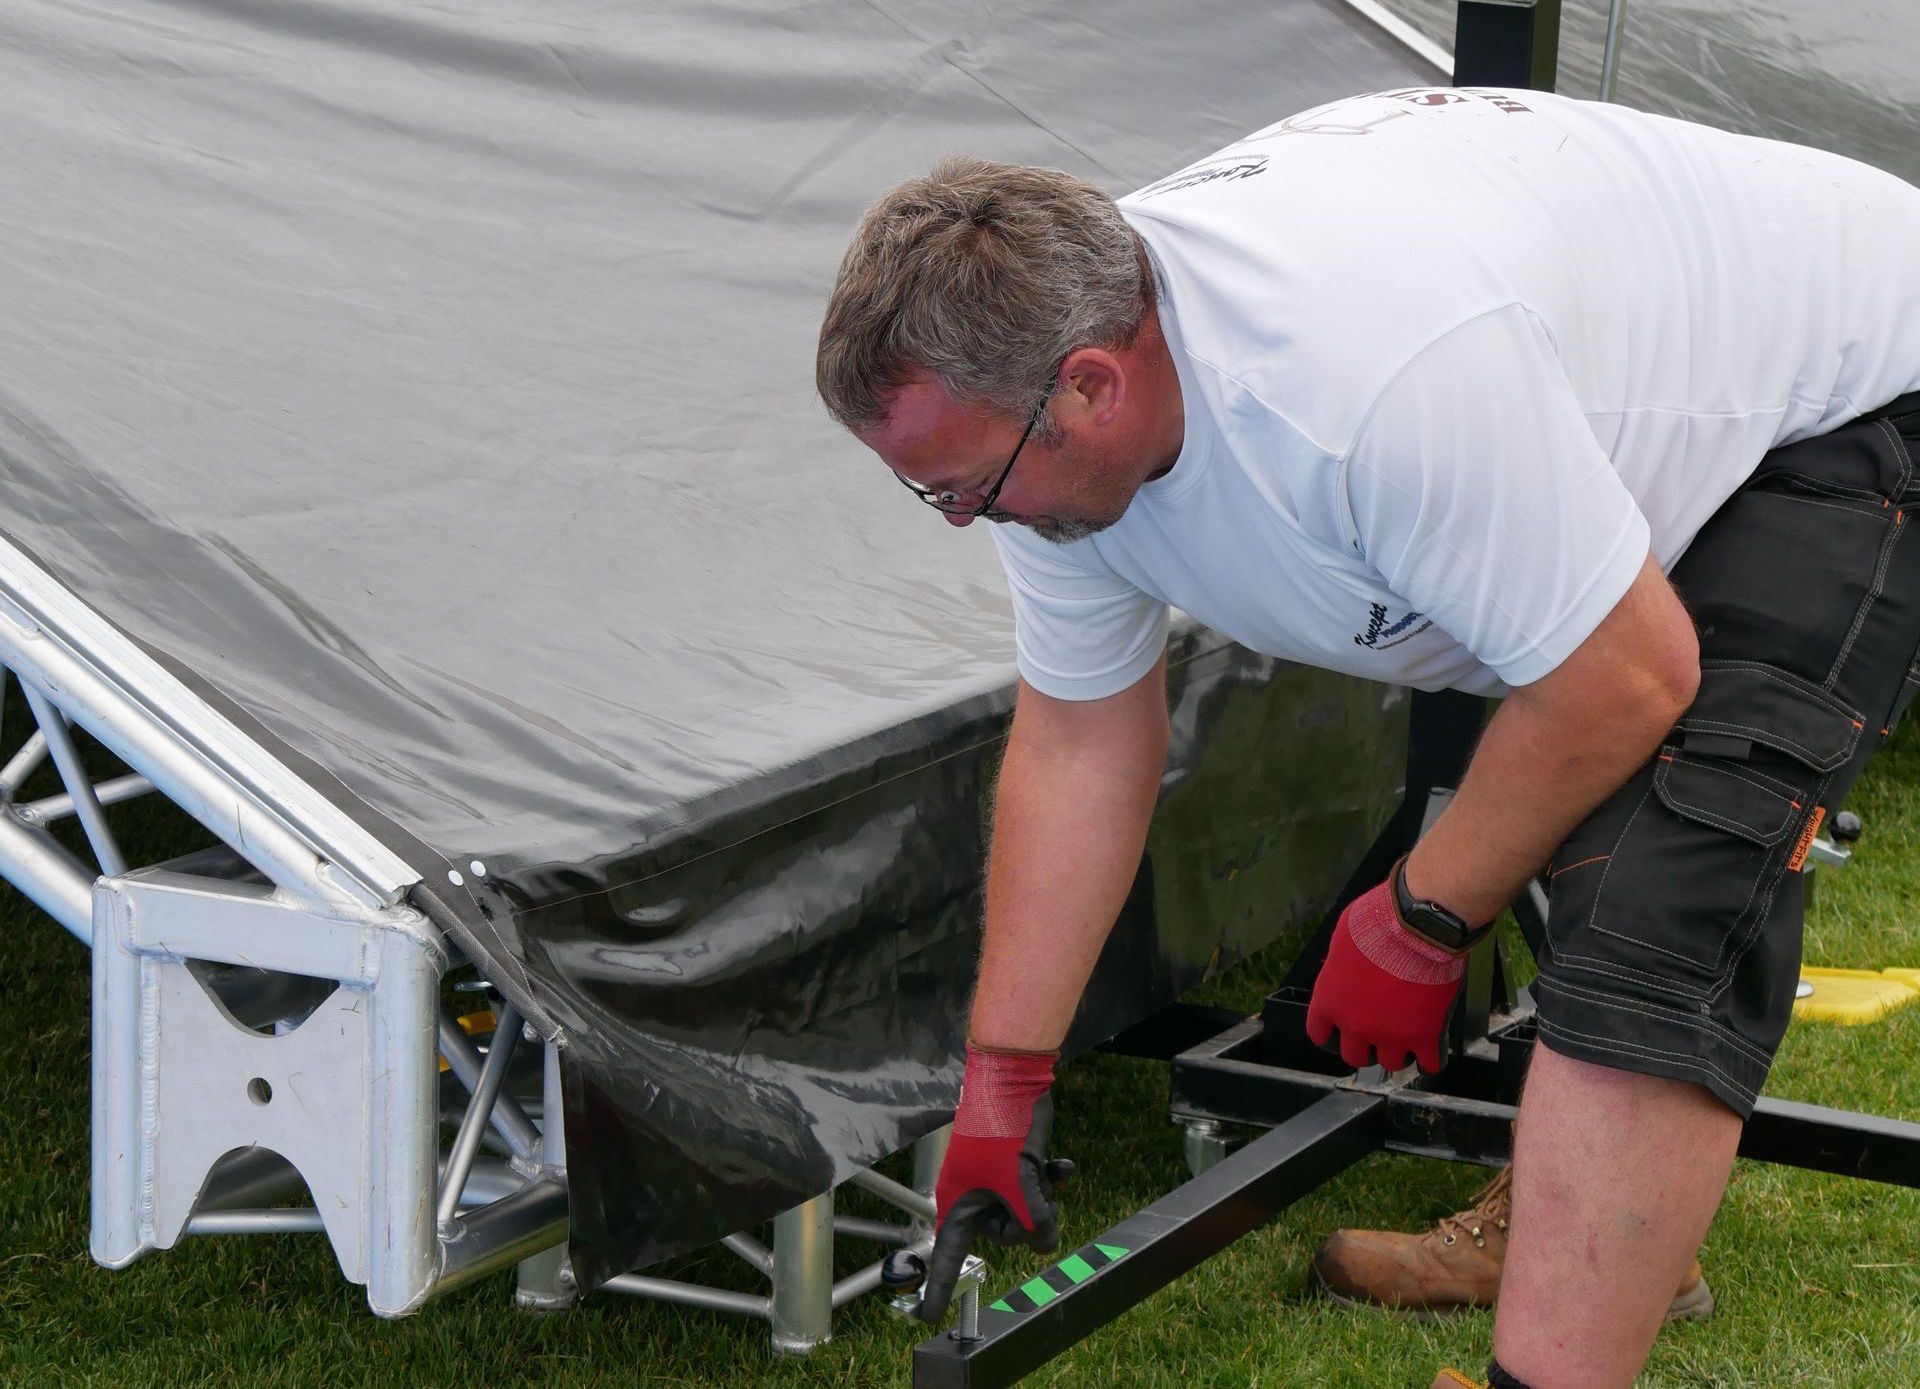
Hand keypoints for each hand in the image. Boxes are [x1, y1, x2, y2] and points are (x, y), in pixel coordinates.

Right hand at [921, 1044, 1074, 1322]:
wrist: (1012, 1080)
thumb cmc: (1002, 1131)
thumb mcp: (1022, 1187)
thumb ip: (1036, 1226)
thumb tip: (1046, 1245)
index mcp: (958, 1205)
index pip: (947, 1256)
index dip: (939, 1288)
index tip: (928, 1317)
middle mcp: (973, 1197)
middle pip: (1006, 1235)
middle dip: (1027, 1216)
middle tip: (1028, 1188)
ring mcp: (995, 1181)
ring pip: (1026, 1212)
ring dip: (1043, 1194)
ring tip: (1045, 1169)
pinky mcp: (1015, 1166)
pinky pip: (1035, 1188)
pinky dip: (1050, 1176)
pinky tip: (1064, 1164)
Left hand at [1304, 867, 1467, 1073]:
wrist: (1419, 925)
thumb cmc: (1378, 921)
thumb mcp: (1343, 937)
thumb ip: (1340, 965)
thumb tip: (1346, 970)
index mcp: (1330, 1001)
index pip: (1320, 1034)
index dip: (1332, 1034)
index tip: (1341, 1030)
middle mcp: (1356, 1025)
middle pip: (1355, 1056)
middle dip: (1366, 1047)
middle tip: (1378, 1034)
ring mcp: (1392, 1036)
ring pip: (1392, 1064)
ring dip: (1399, 1053)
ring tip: (1408, 1038)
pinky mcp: (1426, 1037)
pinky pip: (1430, 1064)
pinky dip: (1432, 1058)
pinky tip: (1434, 1048)